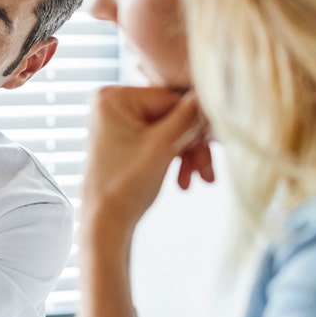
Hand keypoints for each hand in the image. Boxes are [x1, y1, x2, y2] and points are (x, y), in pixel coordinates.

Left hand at [80, 86, 213, 245]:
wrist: (105, 224)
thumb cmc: (125, 186)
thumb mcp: (163, 146)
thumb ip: (188, 117)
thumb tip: (209, 93)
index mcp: (114, 97)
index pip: (171, 98)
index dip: (194, 121)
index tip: (210, 142)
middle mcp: (112, 104)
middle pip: (171, 115)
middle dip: (191, 144)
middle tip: (206, 170)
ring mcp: (118, 122)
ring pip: (169, 131)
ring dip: (187, 154)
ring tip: (201, 179)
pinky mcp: (125, 139)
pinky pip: (159, 141)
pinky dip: (174, 158)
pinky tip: (184, 181)